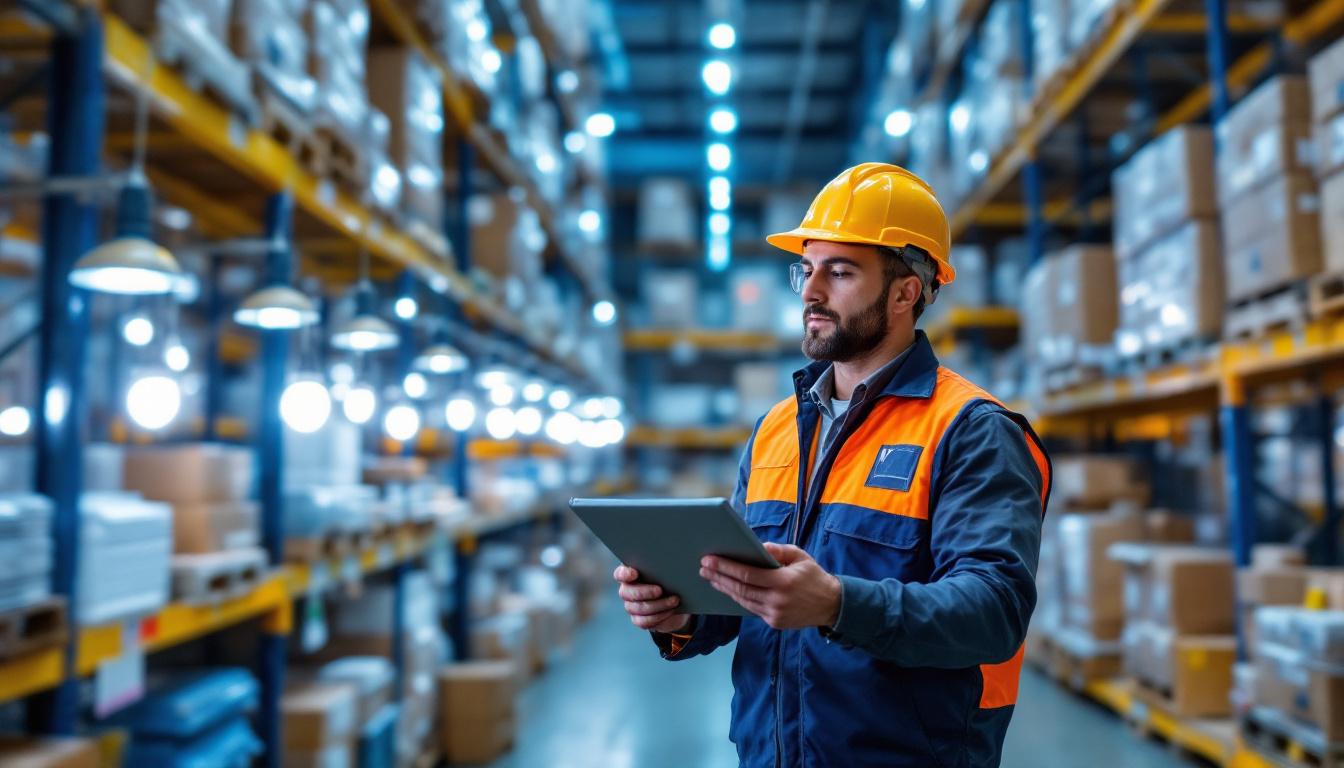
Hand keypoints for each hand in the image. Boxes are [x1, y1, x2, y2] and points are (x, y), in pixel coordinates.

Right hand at [614, 565, 690, 632]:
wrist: (677, 602)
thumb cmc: (671, 581)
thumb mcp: (668, 572)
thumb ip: (663, 567)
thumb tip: (670, 564)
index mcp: (630, 574)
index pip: (620, 574)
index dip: (624, 574)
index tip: (635, 573)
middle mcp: (627, 590)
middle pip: (626, 593)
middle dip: (644, 592)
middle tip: (660, 590)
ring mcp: (631, 606)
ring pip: (639, 608)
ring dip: (658, 604)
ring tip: (674, 600)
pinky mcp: (639, 620)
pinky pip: (645, 621)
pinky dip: (660, 616)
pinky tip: (671, 610)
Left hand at [700, 542, 841, 629]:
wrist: (831, 605)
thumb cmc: (813, 575)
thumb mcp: (800, 556)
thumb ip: (778, 550)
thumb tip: (757, 546)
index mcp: (783, 581)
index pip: (747, 574)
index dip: (725, 567)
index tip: (709, 560)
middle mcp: (777, 600)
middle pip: (740, 588)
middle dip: (718, 577)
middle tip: (702, 568)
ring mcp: (775, 614)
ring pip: (743, 600)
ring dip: (724, 589)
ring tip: (710, 578)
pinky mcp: (774, 622)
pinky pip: (751, 609)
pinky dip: (738, 598)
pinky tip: (728, 590)